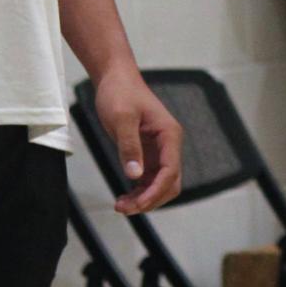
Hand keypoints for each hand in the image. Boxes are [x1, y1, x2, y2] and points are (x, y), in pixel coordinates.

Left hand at [94, 65, 182, 213]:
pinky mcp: (147, 153)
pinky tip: (124, 196)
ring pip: (159, 184)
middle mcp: (169, 145)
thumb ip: (129, 147)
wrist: (114, 78)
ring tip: (121, 206)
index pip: (171, 171)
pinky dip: (138, 191)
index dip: (156, 191)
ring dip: (144, 198)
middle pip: (170, 183)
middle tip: (126, 208)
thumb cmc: (120, 92)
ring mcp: (159, 151)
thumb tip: (135, 176)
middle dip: (151, 199)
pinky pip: (148, 179)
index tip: (138, 204)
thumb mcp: (122, 118)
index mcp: (169, 135)